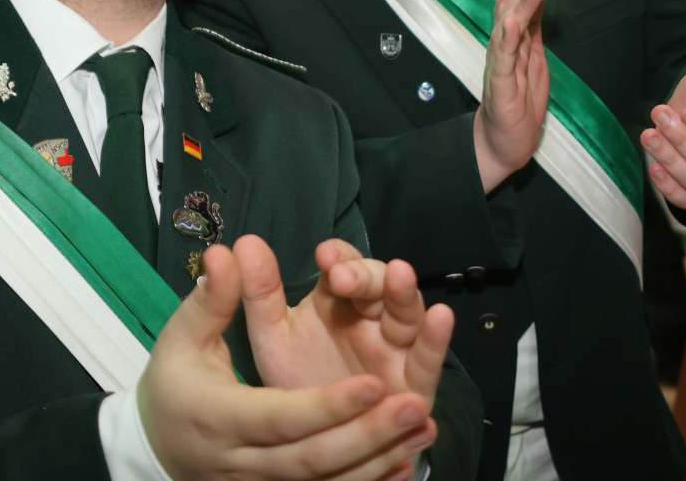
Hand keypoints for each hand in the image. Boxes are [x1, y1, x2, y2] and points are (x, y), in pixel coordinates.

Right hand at [139, 243, 434, 480]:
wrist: (155, 448)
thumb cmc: (172, 384)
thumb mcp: (182, 338)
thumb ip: (212, 300)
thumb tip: (228, 251)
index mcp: (219, 418)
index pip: (280, 417)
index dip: (327, 405)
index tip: (374, 382)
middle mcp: (243, 462)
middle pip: (311, 458)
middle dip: (367, 435)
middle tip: (415, 404)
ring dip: (378, 460)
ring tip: (422, 426)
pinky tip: (406, 462)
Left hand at [241, 236, 451, 409]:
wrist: (312, 443)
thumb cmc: (297, 382)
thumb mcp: (273, 338)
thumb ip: (259, 294)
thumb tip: (244, 243)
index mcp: (339, 302)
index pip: (345, 266)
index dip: (339, 257)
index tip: (323, 257)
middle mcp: (372, 319)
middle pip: (378, 285)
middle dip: (366, 275)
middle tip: (343, 276)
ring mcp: (396, 350)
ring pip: (407, 313)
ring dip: (404, 292)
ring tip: (401, 274)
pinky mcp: (414, 386)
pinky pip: (429, 361)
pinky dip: (436, 339)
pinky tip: (441, 318)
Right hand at [474, 0, 562, 190]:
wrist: (503, 143)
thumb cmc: (519, 105)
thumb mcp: (534, 61)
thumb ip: (534, 32)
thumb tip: (541, 2)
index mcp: (513, 42)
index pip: (516, 3)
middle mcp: (502, 47)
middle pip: (510, 7)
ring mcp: (499, 63)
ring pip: (506, 25)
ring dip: (521, 3)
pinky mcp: (499, 83)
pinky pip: (502, 57)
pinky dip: (507, 37)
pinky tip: (513, 21)